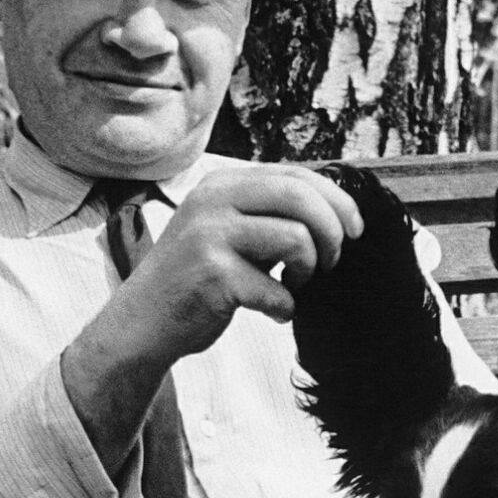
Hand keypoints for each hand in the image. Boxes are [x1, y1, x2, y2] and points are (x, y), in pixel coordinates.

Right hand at [110, 163, 363, 361]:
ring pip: (296, 238)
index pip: (295, 174)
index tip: (355, 228)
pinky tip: (272, 312)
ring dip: (309, 272)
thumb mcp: (227, 231)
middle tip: (332, 262)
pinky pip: (277, 289)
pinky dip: (285, 307)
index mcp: (222, 183)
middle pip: (300, 196)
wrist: (142, 323)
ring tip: (293, 286)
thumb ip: (269, 215)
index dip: (336, 199)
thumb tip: (336, 210)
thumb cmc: (196, 280)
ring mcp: (209, 235)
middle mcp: (213, 200)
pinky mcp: (212, 274)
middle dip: (332, 231)